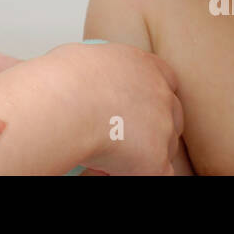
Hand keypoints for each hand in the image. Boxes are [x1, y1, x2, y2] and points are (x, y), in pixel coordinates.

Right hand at [45, 41, 185, 175]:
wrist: (65, 101)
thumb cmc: (62, 78)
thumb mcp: (84, 58)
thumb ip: (98, 71)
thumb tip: (78, 83)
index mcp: (145, 66)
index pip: (165, 81)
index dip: (151, 98)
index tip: (135, 108)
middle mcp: (161, 95)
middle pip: (170, 117)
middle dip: (150, 129)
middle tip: (120, 137)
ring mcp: (162, 128)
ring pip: (164, 148)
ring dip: (140, 154)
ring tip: (104, 153)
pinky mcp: (156, 161)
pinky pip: (159, 174)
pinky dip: (138, 173)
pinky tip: (109, 168)